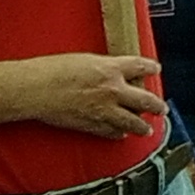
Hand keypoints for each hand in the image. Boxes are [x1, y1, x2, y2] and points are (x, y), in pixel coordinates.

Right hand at [19, 52, 162, 138]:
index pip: (141, 67)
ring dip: (142, 126)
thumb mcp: (85, 60)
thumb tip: (115, 72)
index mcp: (111, 69)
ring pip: (133, 122)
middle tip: (161, 108)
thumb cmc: (52, 70)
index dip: (151, 68)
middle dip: (156, 106)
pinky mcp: (92, 124)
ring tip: (147, 128)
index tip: (155, 70)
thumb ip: (104, 67)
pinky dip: (118, 134)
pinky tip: (121, 134)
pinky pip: (112, 132)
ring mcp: (104, 109)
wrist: (33, 89)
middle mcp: (114, 90)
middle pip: (146, 100)